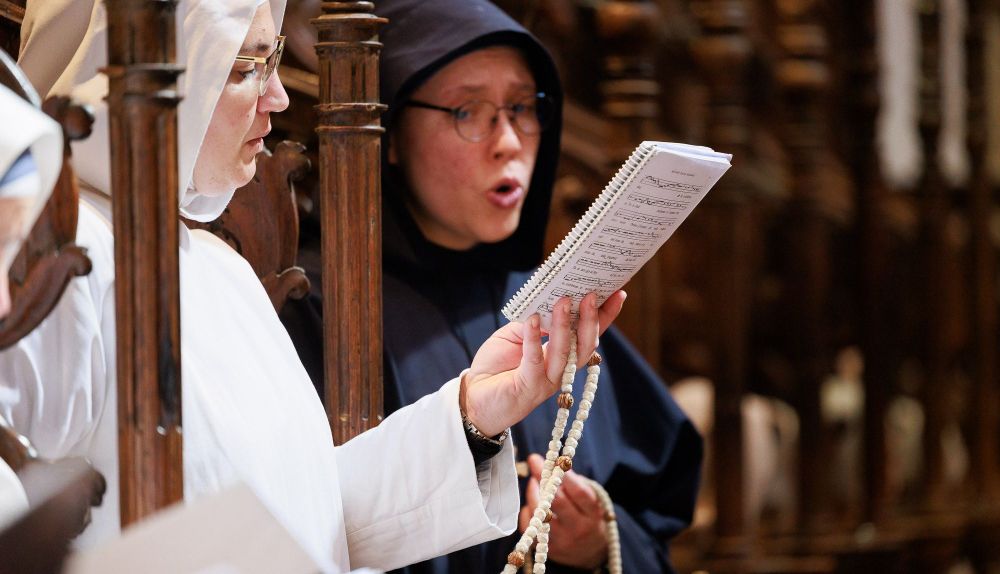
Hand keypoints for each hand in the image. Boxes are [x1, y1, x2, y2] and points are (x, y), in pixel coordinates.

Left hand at [462, 291, 625, 436]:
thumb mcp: (514, 335)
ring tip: (565, 301)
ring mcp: (546, 381)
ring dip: (564, 325)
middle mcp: (559, 370)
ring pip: (564, 352)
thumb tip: (549, 304)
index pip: (587, 334)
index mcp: (560, 356)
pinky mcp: (527, 387)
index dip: (605, 316)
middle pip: (584, 345)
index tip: (617, 294)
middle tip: (592, 295)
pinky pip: (533, 360)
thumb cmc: (496, 365)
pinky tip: (532, 319)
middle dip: (591, 319)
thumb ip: (533, 322)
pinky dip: (533, 338)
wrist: (472, 396)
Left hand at [518, 454, 608, 568]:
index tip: (553, 460)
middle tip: (534, 462)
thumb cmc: (589, 518)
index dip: (565, 475)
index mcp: (593, 514)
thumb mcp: (591, 501)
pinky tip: (532, 505)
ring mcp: (562, 541)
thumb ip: (575, 485)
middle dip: (543, 478)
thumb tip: (552, 464)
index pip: (579, 493)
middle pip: (557, 502)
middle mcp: (579, 529)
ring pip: (539, 513)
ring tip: (533, 483)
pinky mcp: (548, 549)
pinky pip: (529, 526)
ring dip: (532, 493)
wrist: (593, 554)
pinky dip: (527, 511)